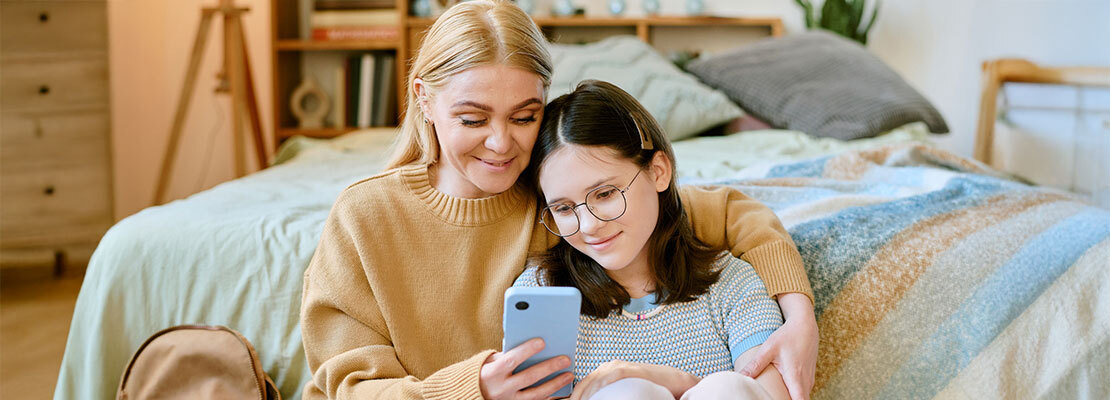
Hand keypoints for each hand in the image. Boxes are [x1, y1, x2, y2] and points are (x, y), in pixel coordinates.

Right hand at [480, 338, 573, 399]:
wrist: (471, 396)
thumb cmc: (483, 374)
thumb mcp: (489, 362)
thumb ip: (506, 355)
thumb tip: (530, 347)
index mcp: (492, 373)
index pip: (511, 359)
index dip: (527, 350)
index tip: (542, 342)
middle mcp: (501, 389)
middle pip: (529, 377)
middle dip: (549, 367)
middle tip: (565, 359)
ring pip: (536, 394)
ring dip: (555, 384)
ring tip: (568, 375)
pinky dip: (549, 397)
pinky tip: (561, 390)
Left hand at [569, 360, 696, 399]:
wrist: (674, 383)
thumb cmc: (650, 389)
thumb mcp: (624, 392)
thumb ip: (609, 396)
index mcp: (605, 371)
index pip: (583, 384)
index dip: (574, 396)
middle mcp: (610, 366)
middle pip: (585, 383)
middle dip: (576, 397)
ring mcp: (620, 366)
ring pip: (595, 380)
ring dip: (585, 394)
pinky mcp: (630, 369)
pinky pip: (611, 376)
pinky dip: (601, 385)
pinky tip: (594, 395)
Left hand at [739, 293, 816, 399]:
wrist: (805, 326)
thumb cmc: (787, 336)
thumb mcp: (768, 349)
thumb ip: (755, 364)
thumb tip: (740, 376)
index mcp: (795, 377)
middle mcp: (806, 381)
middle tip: (769, 398)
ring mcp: (810, 380)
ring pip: (803, 397)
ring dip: (791, 399)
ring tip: (774, 396)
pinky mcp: (810, 378)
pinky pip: (804, 392)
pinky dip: (794, 395)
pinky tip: (783, 393)